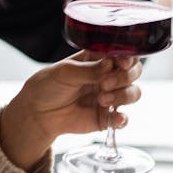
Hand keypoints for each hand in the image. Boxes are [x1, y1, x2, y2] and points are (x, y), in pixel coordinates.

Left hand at [0, 51, 142, 170]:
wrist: (38, 113)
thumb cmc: (48, 86)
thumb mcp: (64, 72)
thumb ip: (88, 69)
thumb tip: (110, 65)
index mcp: (100, 59)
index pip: (123, 54)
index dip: (128, 57)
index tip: (122, 63)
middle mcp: (109, 76)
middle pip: (134, 72)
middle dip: (124, 77)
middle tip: (105, 84)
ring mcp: (111, 97)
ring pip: (133, 93)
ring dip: (123, 96)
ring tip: (102, 100)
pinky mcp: (107, 117)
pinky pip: (123, 118)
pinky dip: (123, 119)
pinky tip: (115, 119)